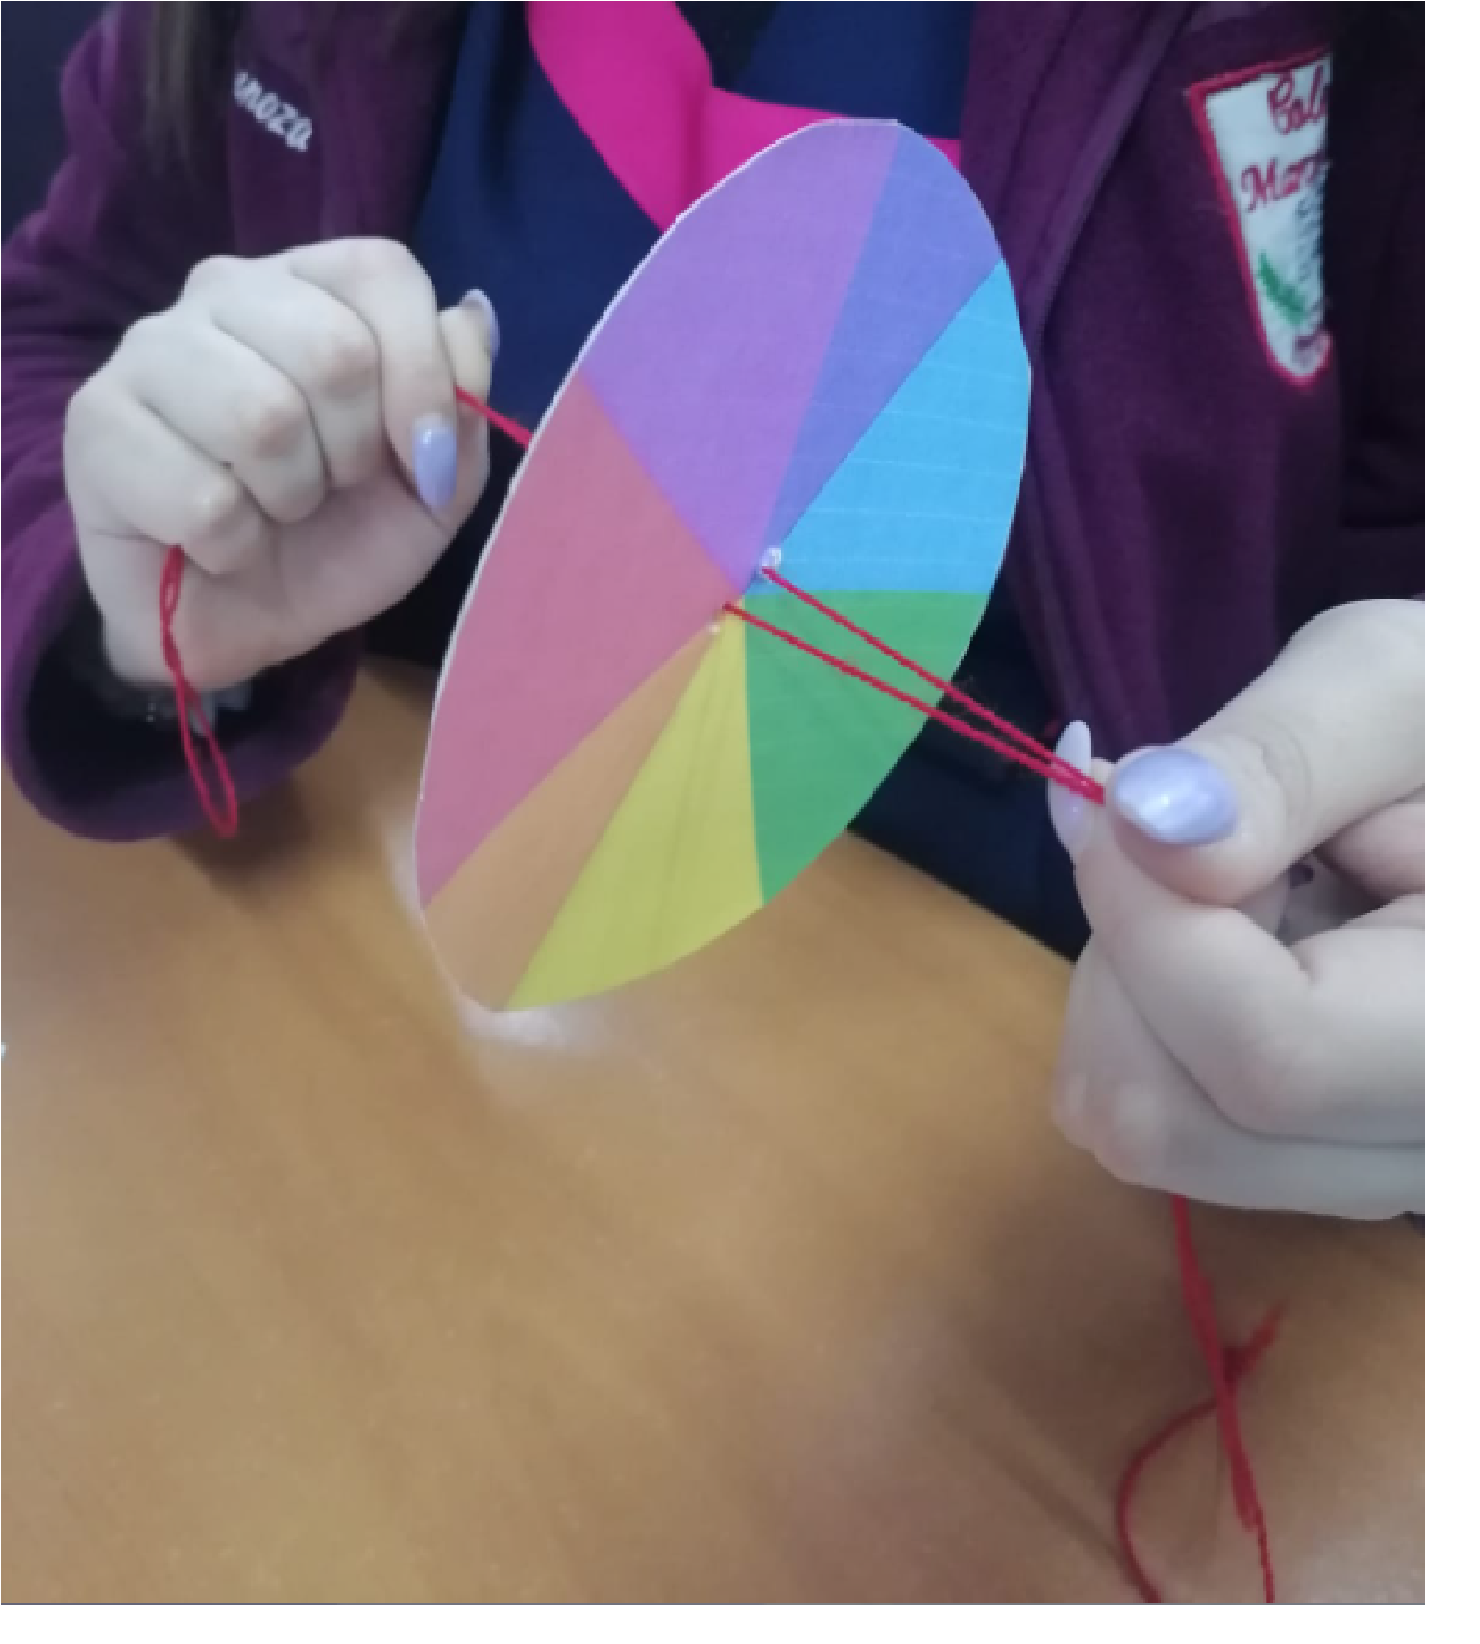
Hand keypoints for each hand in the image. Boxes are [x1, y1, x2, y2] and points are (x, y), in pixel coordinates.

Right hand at [63, 240, 496, 690]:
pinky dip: (233, 544)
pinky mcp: (96, 421)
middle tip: (332, 488)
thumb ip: (462, 407)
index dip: (423, 374)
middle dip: (356, 451)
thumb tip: (469, 316)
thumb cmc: (336, 540)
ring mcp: (150, 348)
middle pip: (332, 349)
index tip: (425, 460)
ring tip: (273, 511)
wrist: (245, 622)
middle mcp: (225, 293)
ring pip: (262, 418)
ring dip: (291, 498)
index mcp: (313, 288)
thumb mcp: (434, 489)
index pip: (380, 271)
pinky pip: (202, 497)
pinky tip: (218, 543)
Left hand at [1047, 600, 1422, 1218]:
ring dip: (1137, 981)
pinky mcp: (1314, 1162)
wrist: (1472, 772)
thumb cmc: (1461, 720)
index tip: (1121, 803)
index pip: (1268, 1058)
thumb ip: (1280, 762)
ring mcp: (1374, 1175)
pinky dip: (1150, 1013)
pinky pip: (1155, 1115)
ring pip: (1140, 1130)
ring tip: (1250, 889)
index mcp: (1475, 1041)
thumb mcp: (1395, 690)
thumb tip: (1142, 826)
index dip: (1146, 922)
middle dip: (1132, 955)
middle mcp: (1435, 1147)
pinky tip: (1242, 940)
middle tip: (1215, 844)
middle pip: (1169, 1121)